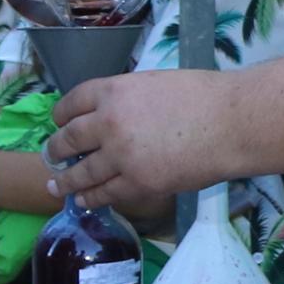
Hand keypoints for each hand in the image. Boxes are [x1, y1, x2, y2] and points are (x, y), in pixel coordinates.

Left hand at [47, 69, 237, 211]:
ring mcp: (120, 155)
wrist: (231, 124)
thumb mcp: (156, 84)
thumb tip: (117, 115)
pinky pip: (104, 193)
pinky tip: (84, 200)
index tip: (59, 123)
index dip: (61, 115)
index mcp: (114, 91)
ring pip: (80, 172)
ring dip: (65, 180)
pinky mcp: (136, 183)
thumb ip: (130, 99)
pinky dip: (90, 198)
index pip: (72, 103)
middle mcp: (108, 122)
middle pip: (68, 139)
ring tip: (57, 185)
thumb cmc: (205, 97)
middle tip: (52, 156)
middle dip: (56, 150)